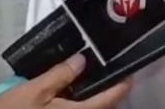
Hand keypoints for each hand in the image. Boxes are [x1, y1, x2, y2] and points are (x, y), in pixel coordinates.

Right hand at [0, 54, 131, 107]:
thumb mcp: (34, 91)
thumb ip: (60, 75)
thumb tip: (82, 60)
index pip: (111, 98)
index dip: (123, 82)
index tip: (130, 67)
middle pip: (103, 104)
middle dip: (108, 86)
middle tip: (108, 63)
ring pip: (89, 108)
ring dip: (92, 93)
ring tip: (89, 70)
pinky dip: (78, 99)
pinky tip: (71, 86)